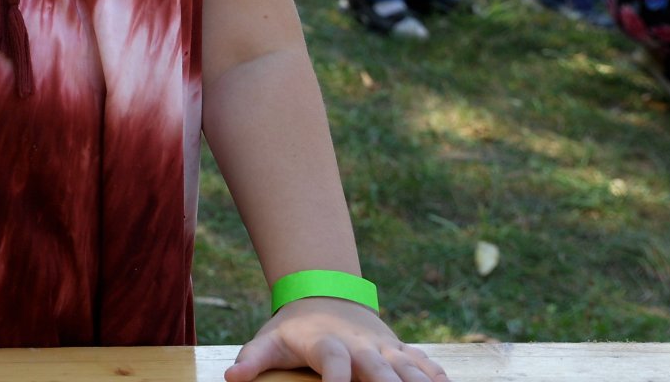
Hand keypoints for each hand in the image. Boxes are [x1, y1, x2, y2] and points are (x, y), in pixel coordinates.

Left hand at [227, 299, 447, 381]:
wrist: (325, 296)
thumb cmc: (294, 329)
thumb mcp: (270, 340)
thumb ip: (253, 359)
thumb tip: (231, 377)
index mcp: (327, 343)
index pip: (333, 361)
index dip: (336, 378)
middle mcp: (360, 345)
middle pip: (380, 367)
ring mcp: (384, 347)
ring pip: (408, 367)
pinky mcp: (400, 350)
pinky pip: (424, 365)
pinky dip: (438, 378)